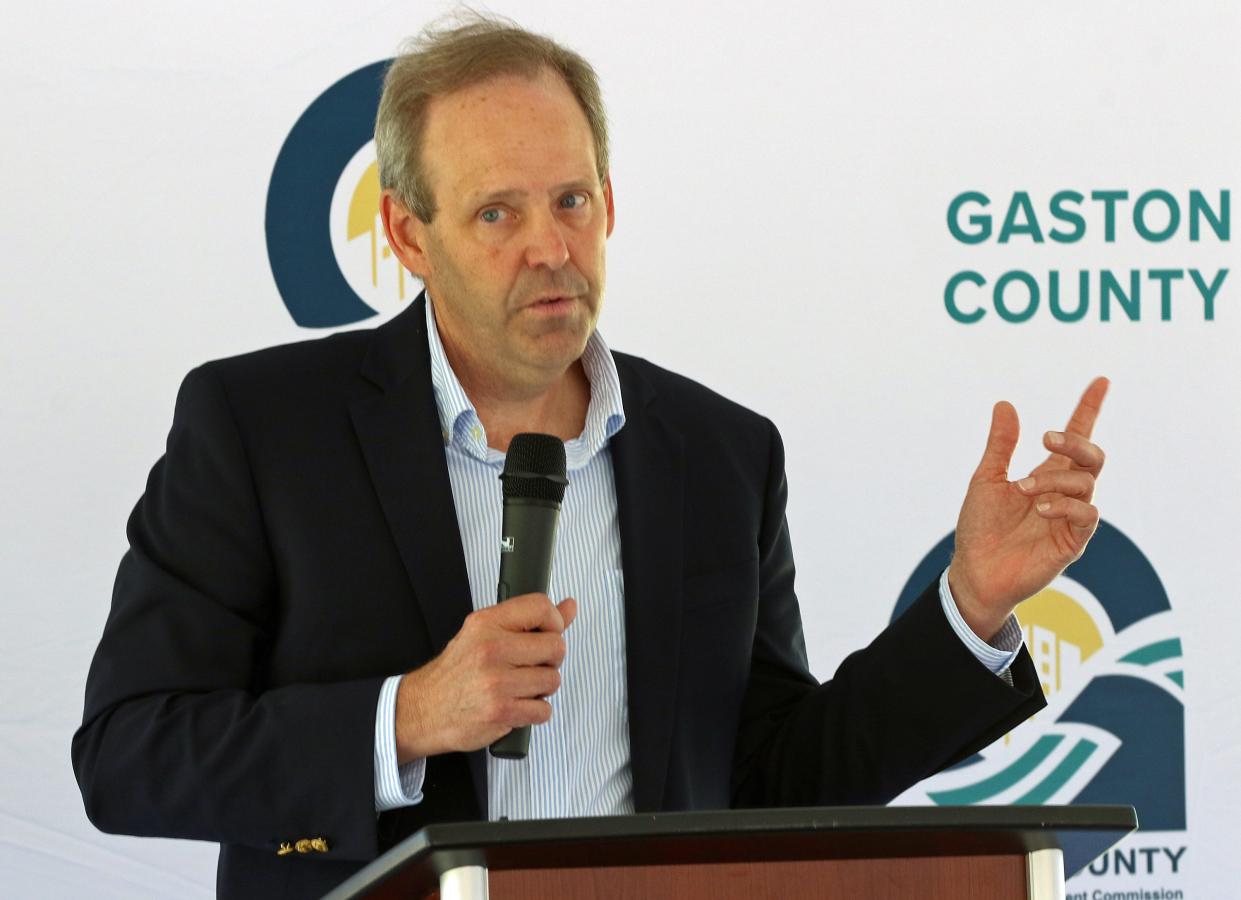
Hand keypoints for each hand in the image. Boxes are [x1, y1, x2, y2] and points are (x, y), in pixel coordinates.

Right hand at [393, 593, 576, 762]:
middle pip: (555, 646)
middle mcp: (491, 649)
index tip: (550, 631)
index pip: (541, 607)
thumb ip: (528, 620)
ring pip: (552, 680)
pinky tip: (516, 705)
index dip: (555, 620)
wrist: (423, 709)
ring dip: (541, 688)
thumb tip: (569, 607)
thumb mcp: (484, 633)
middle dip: (549, 659)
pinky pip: (543, 710)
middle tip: (531, 665)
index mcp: (486, 623)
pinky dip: (534, 712)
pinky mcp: (501, 711)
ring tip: (519, 687)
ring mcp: (497, 681)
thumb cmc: (455, 672)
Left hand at [947, 377, 1108, 640]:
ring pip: (1086, 483)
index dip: (1089, 409)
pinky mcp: (1073, 541)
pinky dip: (1064, 504)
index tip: (1101, 381)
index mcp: (1046, 475)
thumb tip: (1005, 404)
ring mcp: (1071, 517)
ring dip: (1054, 480)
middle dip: (1075, 441)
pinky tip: (1040, 507)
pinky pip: (1087, 514)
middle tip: (1046, 438)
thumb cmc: (980, 527)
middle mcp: (1064, 493)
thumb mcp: (986, 479)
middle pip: (1092, 456)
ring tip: (1023, 490)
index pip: (1076, 437)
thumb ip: (1000, 445)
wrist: (974, 570)